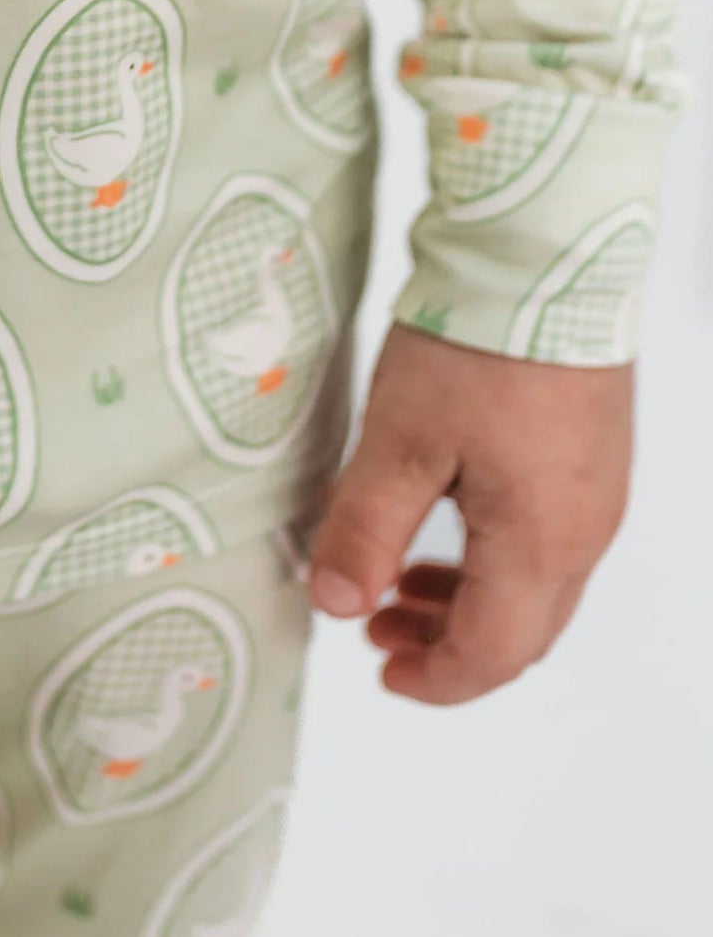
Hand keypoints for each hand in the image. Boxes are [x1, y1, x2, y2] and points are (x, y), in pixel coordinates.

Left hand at [308, 321, 632, 703]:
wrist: (549, 257)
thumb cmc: (478, 346)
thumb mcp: (399, 441)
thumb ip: (365, 529)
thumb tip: (337, 605)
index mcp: (540, 544)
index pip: (492, 653)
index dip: (435, 679)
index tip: (381, 672)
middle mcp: (585, 531)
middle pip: (523, 629)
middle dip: (448, 642)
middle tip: (378, 628)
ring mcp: (598, 492)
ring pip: (538, 583)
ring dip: (470, 597)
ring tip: (401, 581)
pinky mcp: (593, 453)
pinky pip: (549, 536)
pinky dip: (495, 554)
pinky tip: (448, 518)